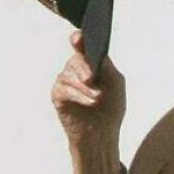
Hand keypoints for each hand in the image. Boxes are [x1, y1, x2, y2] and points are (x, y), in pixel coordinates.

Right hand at [51, 31, 125, 173]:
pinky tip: (90, 102)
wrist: (102, 135)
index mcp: (90, 63)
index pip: (82, 45)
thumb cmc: (110, 108)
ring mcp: (65, 82)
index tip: (78, 38)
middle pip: (76, 59)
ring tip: (97, 98)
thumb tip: (98, 55)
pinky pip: (65, 89)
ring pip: (69, 75)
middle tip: (92, 79)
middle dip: (85, 68)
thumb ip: (108, 67)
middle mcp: (75, 69)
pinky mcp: (57, 95)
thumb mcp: (115, 85)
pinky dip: (79, 96)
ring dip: (85, 87)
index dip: (79, 40)